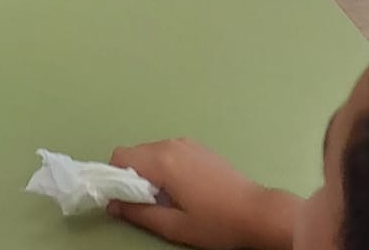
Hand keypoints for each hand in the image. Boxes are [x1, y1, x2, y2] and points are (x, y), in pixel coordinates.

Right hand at [107, 142, 294, 248]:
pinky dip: (163, 167)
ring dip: (147, 173)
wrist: (256, 212)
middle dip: (130, 177)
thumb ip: (139, 213)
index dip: (112, 177)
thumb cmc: (215, 222)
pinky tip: (180, 190)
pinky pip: (168, 152)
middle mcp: (172, 144)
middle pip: (134, 153)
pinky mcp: (198, 147)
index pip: (120, 156)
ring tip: (165, 200)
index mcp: (163, 160)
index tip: (119, 200)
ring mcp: (186, 143)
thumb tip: (112, 205)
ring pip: (151, 152)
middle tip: (143, 205)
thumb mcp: (174, 226)